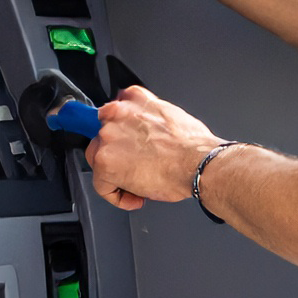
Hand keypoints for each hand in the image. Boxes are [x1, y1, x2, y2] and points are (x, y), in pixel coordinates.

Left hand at [83, 85, 222, 210]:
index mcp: (133, 99)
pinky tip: (135, 198)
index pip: (113, 114)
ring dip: (116, 175)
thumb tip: (147, 129)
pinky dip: (117, 196)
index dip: (122, 135)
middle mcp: (116, 115)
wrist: (198, 163)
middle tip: (137, 167)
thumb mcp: (171, 113)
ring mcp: (108, 139)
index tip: (128, 146)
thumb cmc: (193, 145)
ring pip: (99, 161)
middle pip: (103, 138)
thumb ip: (149, 115)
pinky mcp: (106, 164)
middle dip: (118, 155)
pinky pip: (101, 186)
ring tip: (139, 184)